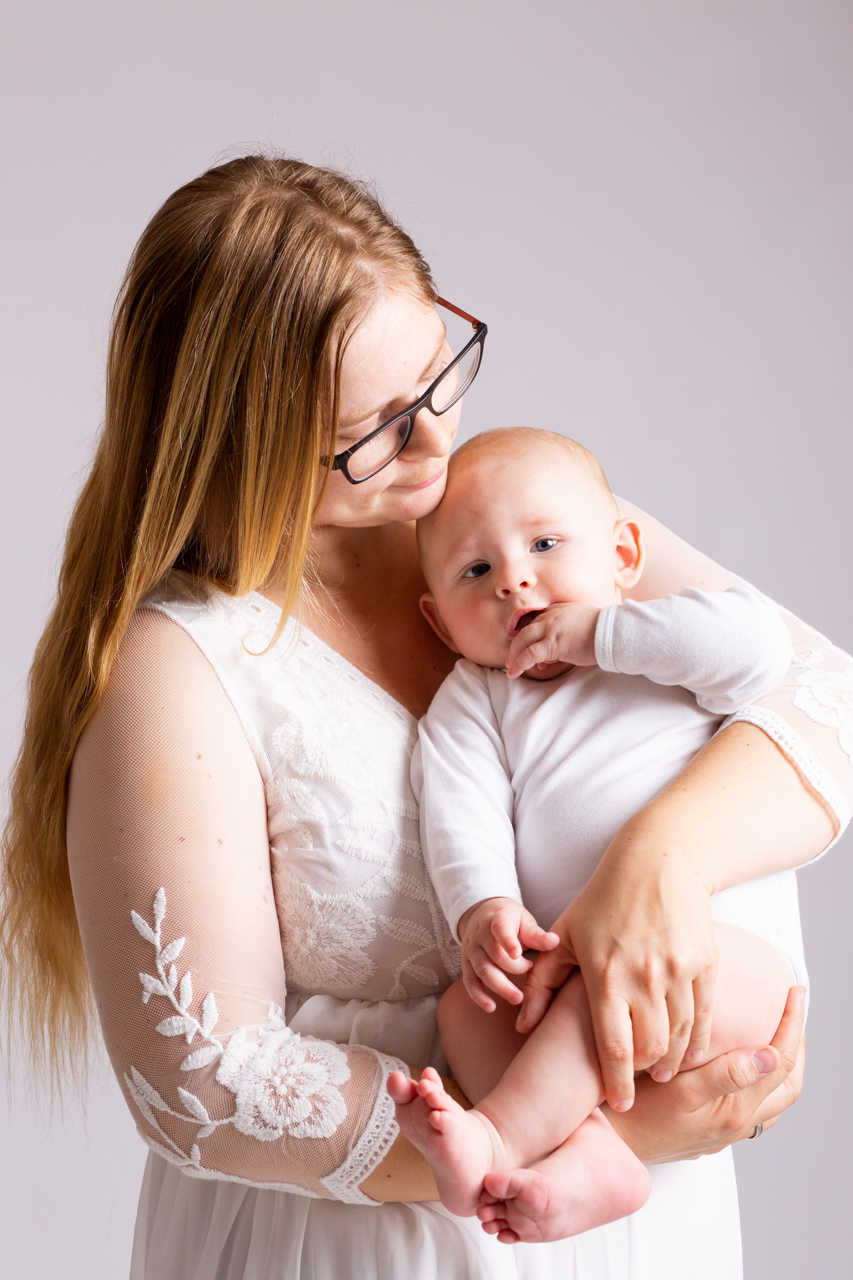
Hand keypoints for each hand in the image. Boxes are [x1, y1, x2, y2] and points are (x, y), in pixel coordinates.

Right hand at [458, 897, 558, 1011]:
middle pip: (494, 955)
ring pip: (483, 971)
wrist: (482, 913)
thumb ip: (536, 934)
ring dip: (499, 987)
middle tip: (532, 975)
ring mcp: (472, 950)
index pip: (500, 928)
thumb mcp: (524, 921)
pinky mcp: (467, 964)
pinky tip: (491, 1008)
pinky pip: (470, 981)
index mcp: (497, 919)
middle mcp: (480, 935)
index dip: (507, 941)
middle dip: (513, 969)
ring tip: (517, 999)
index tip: (518, 954)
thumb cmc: (510, 919)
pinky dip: (478, 996)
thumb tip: (554, 942)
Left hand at [506, 603, 600, 678]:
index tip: (525, 644)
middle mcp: (551, 616)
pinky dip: (520, 664)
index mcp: (559, 609)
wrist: (612, 632)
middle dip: (516, 644)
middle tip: (512, 657)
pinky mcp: (552, 644)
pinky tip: (515, 672)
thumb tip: (553, 655)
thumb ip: (566, 635)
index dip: (529, 635)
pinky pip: (529, 654)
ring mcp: (550, 629)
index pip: (537, 620)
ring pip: (522, 640)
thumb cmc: (603, 631)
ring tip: (511, 667)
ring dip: (514, 655)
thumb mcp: (582, 625)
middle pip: (525, 630)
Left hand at [519, 816, 718, 1110]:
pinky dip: (698, 1041)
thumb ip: (542, 983)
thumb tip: (521, 1026)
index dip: (616, 1084)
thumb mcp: (564, 936)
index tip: (617, 1105)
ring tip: (661, 1072)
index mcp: (605, 976)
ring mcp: (678, 971)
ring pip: (681, 1038)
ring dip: (672, 1062)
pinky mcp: (705, 963)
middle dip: (644, 1074)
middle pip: (651, 1050)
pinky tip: (688, 1053)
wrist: (657, 862)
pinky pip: (705, 1016)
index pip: (614, 1048)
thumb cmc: (604, 899)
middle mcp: (644, 977)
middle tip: (636, 1082)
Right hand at [604, 986, 805, 1162]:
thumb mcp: (681, 1091)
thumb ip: (728, 1074)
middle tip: (792, 1013)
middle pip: (788, 1085)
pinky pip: (754, 1105)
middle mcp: (737, 1124)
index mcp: (736, 1110)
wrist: (611, 1144)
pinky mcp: (712, 1130)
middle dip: (796, 1046)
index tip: (795, 995)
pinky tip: (744, 1066)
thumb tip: (770, 1056)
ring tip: (775, 1035)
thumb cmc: (638, 1115)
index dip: (792, 1025)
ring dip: (782, 1067)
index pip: (780, 1063)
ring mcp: (726, 1130)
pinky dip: (762, 1081)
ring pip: (773, 1099)